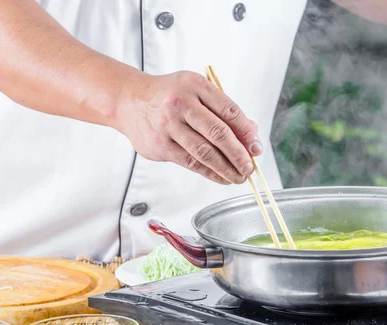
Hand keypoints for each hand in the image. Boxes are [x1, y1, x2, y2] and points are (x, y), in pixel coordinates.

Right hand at [114, 71, 261, 184]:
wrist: (129, 101)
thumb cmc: (169, 96)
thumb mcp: (197, 92)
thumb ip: (223, 110)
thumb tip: (251, 134)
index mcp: (196, 85)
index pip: (229, 111)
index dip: (247, 132)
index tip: (257, 147)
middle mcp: (181, 103)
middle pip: (218, 133)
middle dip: (239, 154)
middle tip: (250, 167)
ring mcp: (168, 125)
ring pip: (204, 152)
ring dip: (226, 168)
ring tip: (239, 176)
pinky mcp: (160, 145)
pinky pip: (191, 162)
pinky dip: (209, 172)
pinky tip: (221, 177)